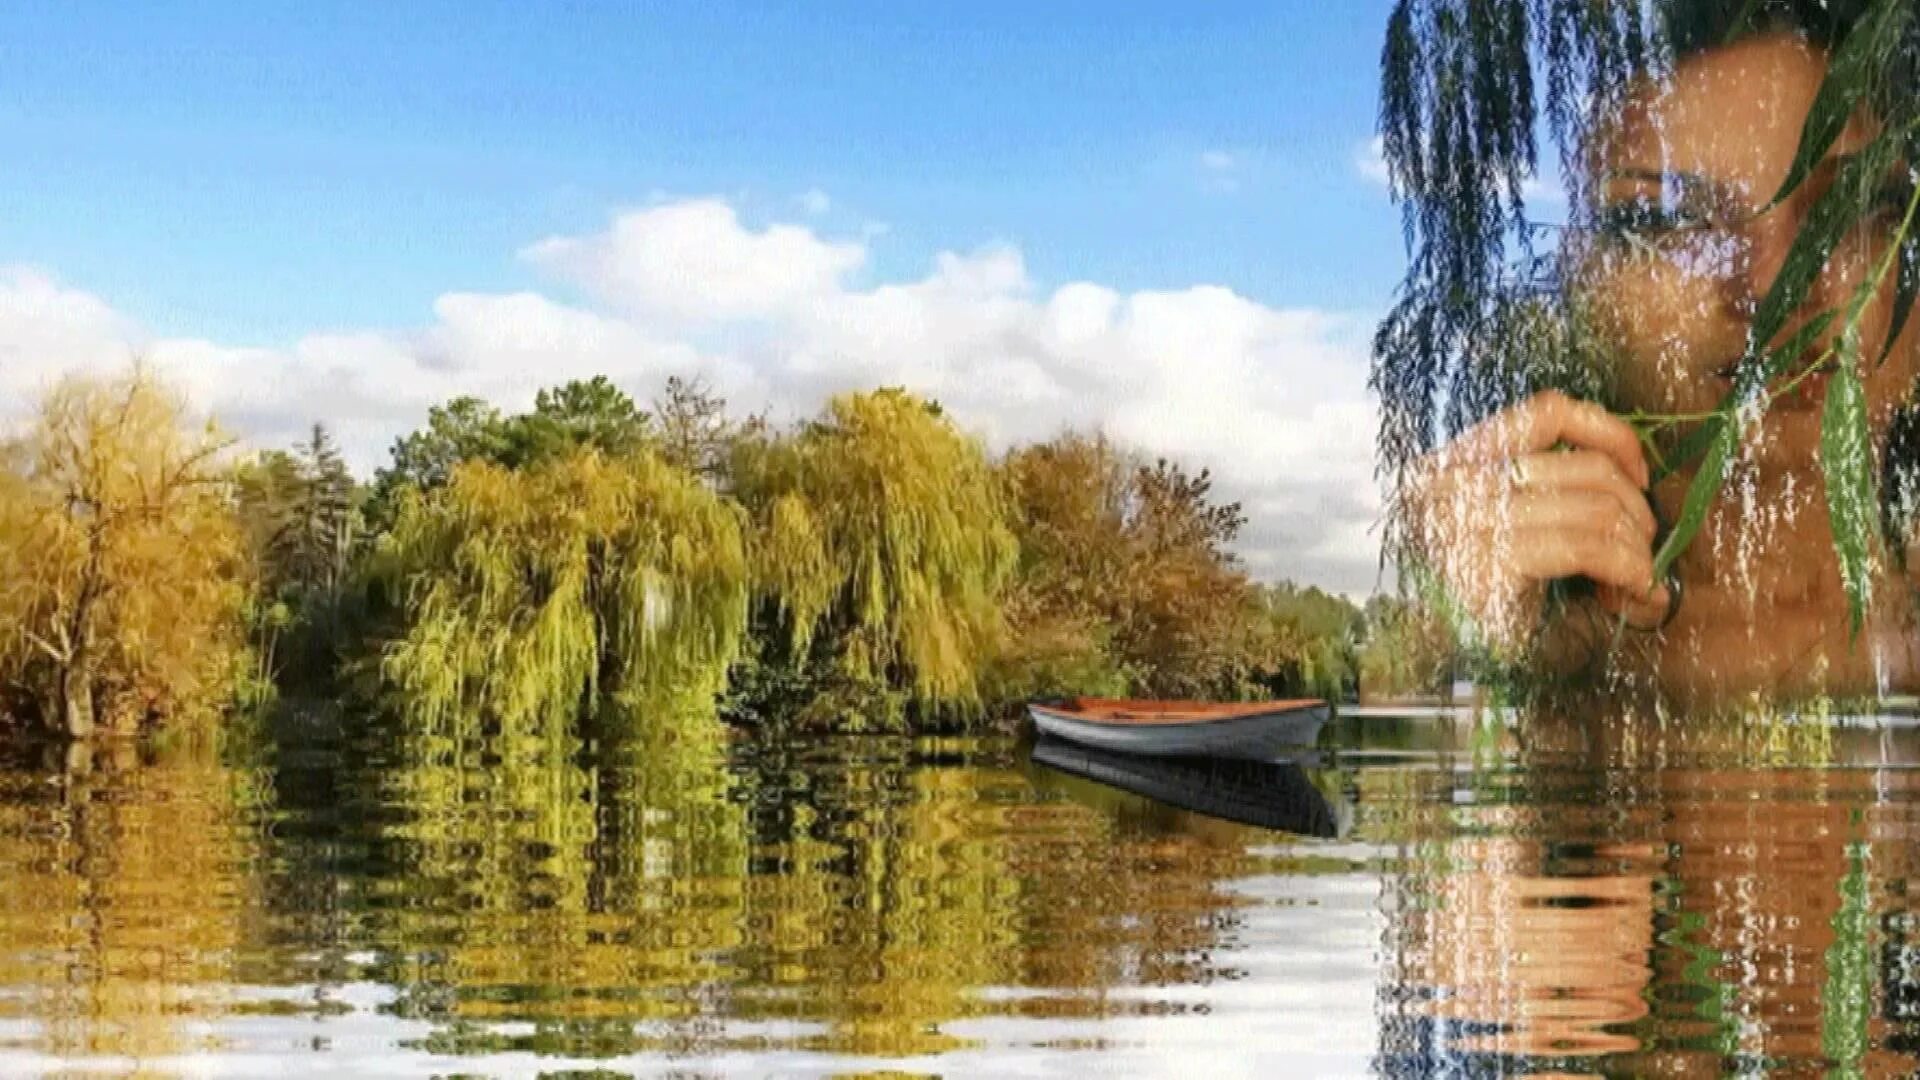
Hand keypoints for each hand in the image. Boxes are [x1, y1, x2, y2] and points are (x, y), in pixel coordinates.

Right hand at [1403, 390, 1672, 646]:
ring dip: (1636, 547)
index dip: (1610, 434)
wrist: (1463, 680)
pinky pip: (1586, 546)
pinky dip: (1627, 566)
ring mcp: (1464, 524)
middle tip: (1644, 554)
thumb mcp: (1526, 529)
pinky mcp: (1488, 566)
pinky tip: (1635, 590)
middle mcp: (1450, 485)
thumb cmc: (1500, 607)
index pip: (1547, 412)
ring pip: (1595, 506)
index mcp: (1453, 463)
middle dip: (1636, 512)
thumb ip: (1566, 490)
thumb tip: (1641, 477)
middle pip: (1584, 467)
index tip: (1641, 475)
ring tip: (1635, 581)